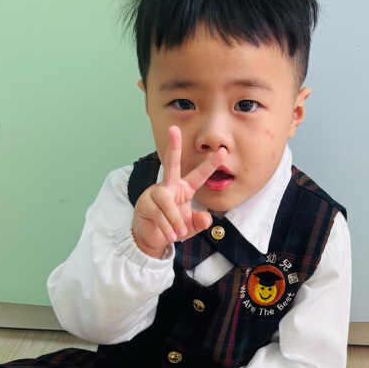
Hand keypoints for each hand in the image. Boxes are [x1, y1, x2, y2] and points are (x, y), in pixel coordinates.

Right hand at [132, 127, 226, 258]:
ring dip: (175, 219)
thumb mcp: (191, 227)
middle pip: (170, 163)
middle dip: (174, 146)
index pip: (199, 175)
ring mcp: (155, 193)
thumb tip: (206, 218)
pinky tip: (170, 235)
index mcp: (183, 188)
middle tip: (174, 129)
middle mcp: (169, 186)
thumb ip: (200, 222)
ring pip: (167, 201)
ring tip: (179, 233)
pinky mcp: (145, 203)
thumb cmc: (172, 228)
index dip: (211, 164)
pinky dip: (167, 226)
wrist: (152, 238)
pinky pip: (159, 213)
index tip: (223, 151)